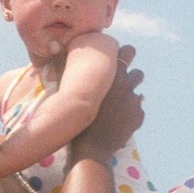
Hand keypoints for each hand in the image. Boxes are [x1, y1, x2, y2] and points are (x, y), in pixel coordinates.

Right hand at [70, 44, 143, 163]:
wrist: (91, 147)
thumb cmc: (75, 114)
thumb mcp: (68, 87)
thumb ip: (64, 66)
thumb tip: (55, 46)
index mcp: (112, 73)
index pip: (127, 52)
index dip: (122, 55)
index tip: (116, 60)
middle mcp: (126, 85)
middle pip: (138, 73)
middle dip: (130, 76)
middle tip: (118, 84)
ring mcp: (134, 101)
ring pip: (137, 92)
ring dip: (129, 95)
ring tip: (117, 105)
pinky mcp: (138, 117)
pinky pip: (137, 110)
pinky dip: (129, 113)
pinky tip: (117, 121)